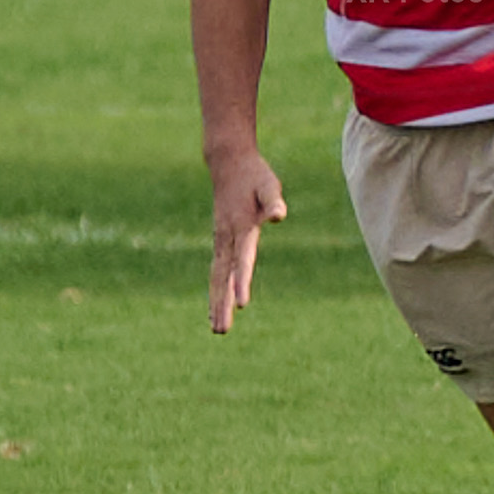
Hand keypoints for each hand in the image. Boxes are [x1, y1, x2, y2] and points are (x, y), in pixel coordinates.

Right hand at [207, 148, 287, 333]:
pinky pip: (216, 271)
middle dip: (222, 303)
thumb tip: (279, 216)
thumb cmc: (254, 175)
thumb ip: (272, 200)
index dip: (242, 281)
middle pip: (223, 275)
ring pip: (216, 276)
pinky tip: (215, 308)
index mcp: (241, 227)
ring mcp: (220, 240)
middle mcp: (226, 237)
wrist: (227, 163)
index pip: (242, 259)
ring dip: (216, 303)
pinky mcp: (220, 241)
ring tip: (218, 329)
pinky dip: (214, 291)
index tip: (242, 303)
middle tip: (222, 330)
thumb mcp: (268, 184)